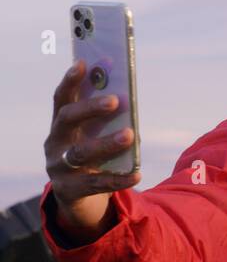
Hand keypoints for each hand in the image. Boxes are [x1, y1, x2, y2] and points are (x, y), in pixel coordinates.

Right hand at [44, 61, 141, 243]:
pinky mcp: (70, 190)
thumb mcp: (96, 136)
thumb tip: (128, 99)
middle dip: (90, 108)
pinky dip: (118, 178)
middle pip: (68, 120)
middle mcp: (55, 143)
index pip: (61, 99)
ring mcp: (59, 168)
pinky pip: (97, 184)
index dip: (70, 81)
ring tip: (129, 134)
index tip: (82, 63)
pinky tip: (137, 174)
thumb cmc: (93, 156)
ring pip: (80, 153)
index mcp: (61, 126)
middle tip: (116, 100)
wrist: (79, 198)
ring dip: (105, 142)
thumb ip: (108, 119)